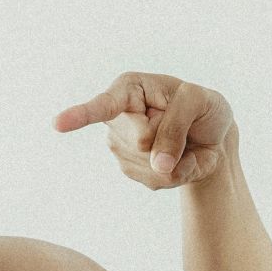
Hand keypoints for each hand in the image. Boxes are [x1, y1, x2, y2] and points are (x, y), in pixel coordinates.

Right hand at [55, 72, 235, 189]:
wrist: (213, 136)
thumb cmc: (203, 108)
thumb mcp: (199, 102)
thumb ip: (176, 126)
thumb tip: (157, 165)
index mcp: (128, 89)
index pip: (104, 105)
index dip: (81, 115)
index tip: (58, 124)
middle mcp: (117, 118)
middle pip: (140, 142)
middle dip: (170, 139)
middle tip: (185, 126)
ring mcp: (121, 147)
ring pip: (148, 166)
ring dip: (177, 160)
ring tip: (185, 143)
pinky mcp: (131, 170)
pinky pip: (157, 181)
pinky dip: (180, 173)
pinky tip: (182, 159)